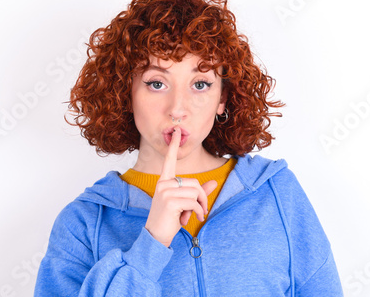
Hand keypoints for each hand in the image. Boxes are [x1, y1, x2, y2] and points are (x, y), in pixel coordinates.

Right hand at [144, 126, 217, 247]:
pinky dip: (197, 212)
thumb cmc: (169, 220)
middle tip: (199, 211)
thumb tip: (214, 183)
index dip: (174, 146)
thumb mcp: (184, 204)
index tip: (177, 132)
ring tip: (193, 216)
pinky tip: (190, 220)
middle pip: (195, 182)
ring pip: (196, 191)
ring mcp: (165, 191)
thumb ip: (198, 193)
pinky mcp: (169, 200)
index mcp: (164, 182)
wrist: (155, 236)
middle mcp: (163, 183)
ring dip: (200, 206)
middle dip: (202, 198)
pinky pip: (194, 202)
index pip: (169, 160)